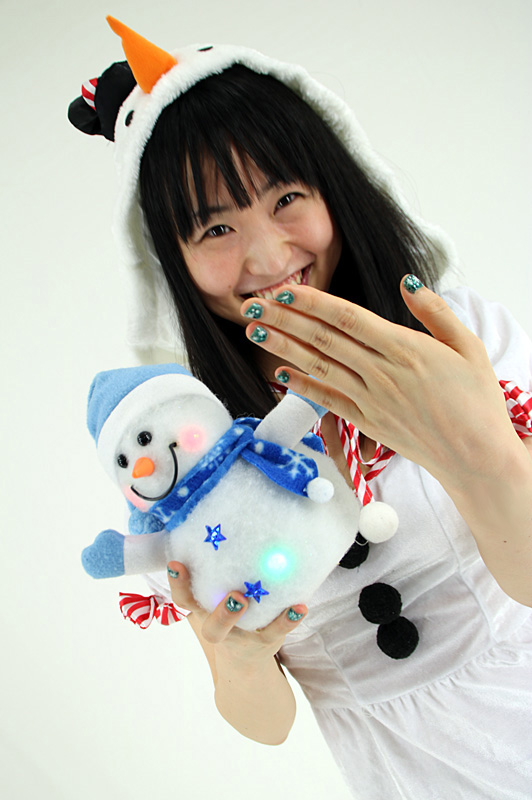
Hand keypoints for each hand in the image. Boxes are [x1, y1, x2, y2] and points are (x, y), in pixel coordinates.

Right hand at [166, 561, 306, 666]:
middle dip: (222, 613)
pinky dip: (289, 619)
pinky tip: (300, 606)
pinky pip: (277, 631)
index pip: (184, 600)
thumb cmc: (227, 614)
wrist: (245, 662)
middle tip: (234, 594)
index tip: (176, 564)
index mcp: (204, 612)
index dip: (178, 583)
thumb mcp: (213, 598)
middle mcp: (220, 628)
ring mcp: (243, 637)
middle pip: (214, 628)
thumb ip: (214, 571)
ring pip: (243, 633)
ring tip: (250, 599)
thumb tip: (216, 524)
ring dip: (247, 618)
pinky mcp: (266, 641)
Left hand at [241, 276, 516, 490]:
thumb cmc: (478, 401)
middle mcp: (382, 373)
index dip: (313, 302)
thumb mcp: (468, 347)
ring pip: (319, 367)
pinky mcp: (368, 423)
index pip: (348, 318)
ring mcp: (371, 400)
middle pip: (324, 339)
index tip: (286, 289)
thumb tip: (407, 283)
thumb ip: (435, 313)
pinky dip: (304, 386)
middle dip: (285, 319)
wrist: (477, 457)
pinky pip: (329, 400)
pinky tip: (281, 374)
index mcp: (406, 348)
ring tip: (256, 332)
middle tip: (253, 305)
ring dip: (284, 348)